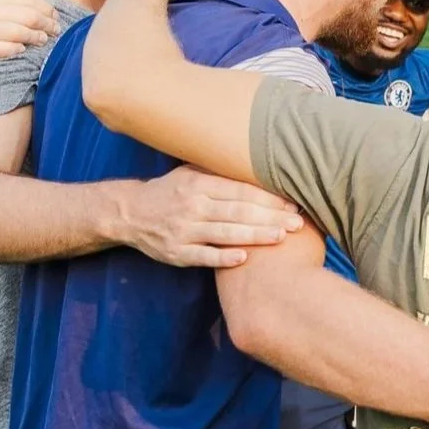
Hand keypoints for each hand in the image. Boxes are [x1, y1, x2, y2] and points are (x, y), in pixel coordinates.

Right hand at [115, 168, 304, 267]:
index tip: (292, 203)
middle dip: (270, 218)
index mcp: (199, 185)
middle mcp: (192, 206)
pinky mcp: (176, 253)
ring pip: (224, 234)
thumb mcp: (191, 174)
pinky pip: (203, 257)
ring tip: (280, 237)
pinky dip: (223, 258)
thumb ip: (221, 174)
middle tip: (298, 223)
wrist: (130, 213)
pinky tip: (244, 258)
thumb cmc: (171, 191)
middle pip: (238, 212)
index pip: (240, 191)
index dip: (267, 198)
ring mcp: (183, 231)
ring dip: (255, 236)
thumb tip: (261, 169)